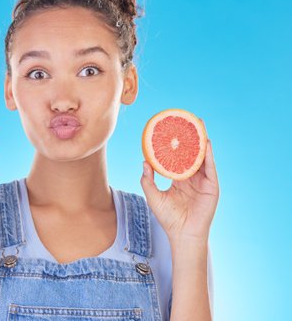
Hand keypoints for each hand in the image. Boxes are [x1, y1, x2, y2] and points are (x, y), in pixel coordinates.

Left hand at [140, 120, 218, 241]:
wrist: (182, 234)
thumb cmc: (168, 218)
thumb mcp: (153, 196)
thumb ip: (147, 179)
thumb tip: (144, 161)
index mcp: (179, 179)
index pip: (177, 158)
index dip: (175, 145)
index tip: (171, 131)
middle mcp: (191, 178)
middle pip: (191, 153)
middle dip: (190, 138)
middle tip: (188, 120)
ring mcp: (202, 181)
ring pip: (202, 157)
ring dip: (201, 141)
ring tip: (199, 125)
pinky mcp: (211, 186)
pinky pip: (210, 167)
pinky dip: (208, 154)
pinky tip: (206, 142)